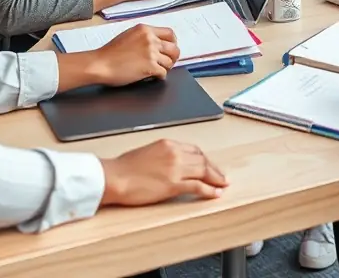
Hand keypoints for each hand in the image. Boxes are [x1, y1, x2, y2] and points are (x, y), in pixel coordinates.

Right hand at [94, 23, 180, 83]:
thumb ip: (143, 37)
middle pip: (174, 48)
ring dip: (166, 68)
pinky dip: (160, 77)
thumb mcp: (128, 35)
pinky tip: (153, 77)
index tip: (171, 48)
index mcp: (145, 30)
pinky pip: (163, 73)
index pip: (170, 33)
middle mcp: (150, 39)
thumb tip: (155, 44)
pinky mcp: (150, 67)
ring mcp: (151, 53)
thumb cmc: (110, 52)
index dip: (173, 42)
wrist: (100, 63)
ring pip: (170, 61)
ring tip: (158, 70)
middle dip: (173, 57)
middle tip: (169, 62)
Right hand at [101, 140, 227, 205]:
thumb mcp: (147, 152)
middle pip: (202, 160)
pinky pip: (197, 186)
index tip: (210, 165)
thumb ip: (163, 155)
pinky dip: (209, 190)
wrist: (115, 177)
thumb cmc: (124, 167)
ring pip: (203, 171)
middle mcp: (175, 153)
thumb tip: (171, 164)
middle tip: (222, 176)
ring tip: (223, 184)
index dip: (205, 159)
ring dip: (216, 178)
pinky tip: (216, 194)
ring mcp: (175, 168)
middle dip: (214, 169)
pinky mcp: (173, 184)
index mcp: (168, 144)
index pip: (194, 150)